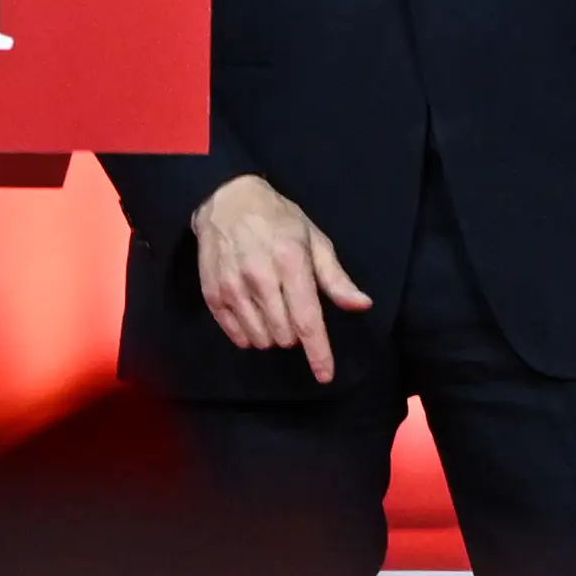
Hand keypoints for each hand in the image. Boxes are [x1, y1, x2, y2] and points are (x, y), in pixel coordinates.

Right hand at [191, 174, 371, 383]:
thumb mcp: (314, 240)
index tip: (325, 375)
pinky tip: (254, 314)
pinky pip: (237, 335)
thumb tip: (362, 305)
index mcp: (291, 263)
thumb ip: (335, 277)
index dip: (318, 352)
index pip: (307, 320)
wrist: (226, 200)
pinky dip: (250, 335)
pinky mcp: (213, 294)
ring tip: (272, 308)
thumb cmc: (278, 220)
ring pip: (261, 339)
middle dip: (295, 334)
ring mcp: (232, 287)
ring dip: (273, 335)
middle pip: (285, 335)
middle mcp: (260, 278)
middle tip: (293, 307)